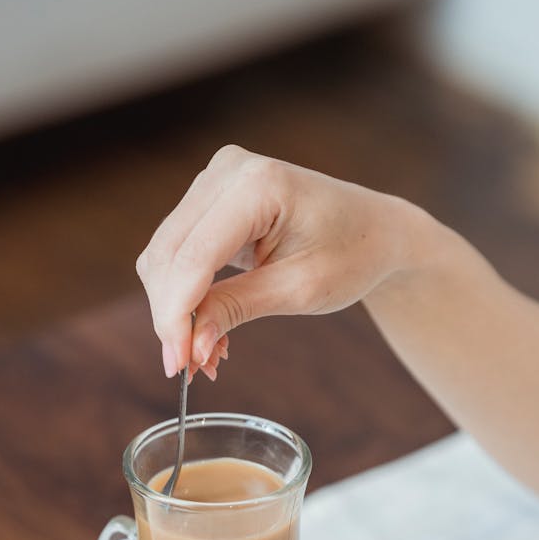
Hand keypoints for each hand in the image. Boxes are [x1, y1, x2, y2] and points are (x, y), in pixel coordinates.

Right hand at [135, 144, 422, 379]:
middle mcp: (228, 170)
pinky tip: (208, 327)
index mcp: (259, 185)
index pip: (193, 257)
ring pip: (164, 255)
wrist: (374, 229)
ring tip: (206, 354)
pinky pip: (177, 251)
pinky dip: (184, 294)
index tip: (177, 365)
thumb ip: (238, 309)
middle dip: (172, 317)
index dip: (177, 315)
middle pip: (168, 254)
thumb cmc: (352, 253)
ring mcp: (215, 179)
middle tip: (189, 369)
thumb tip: (190, 346)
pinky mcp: (210, 197)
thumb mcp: (299, 289)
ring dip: (176, 309)